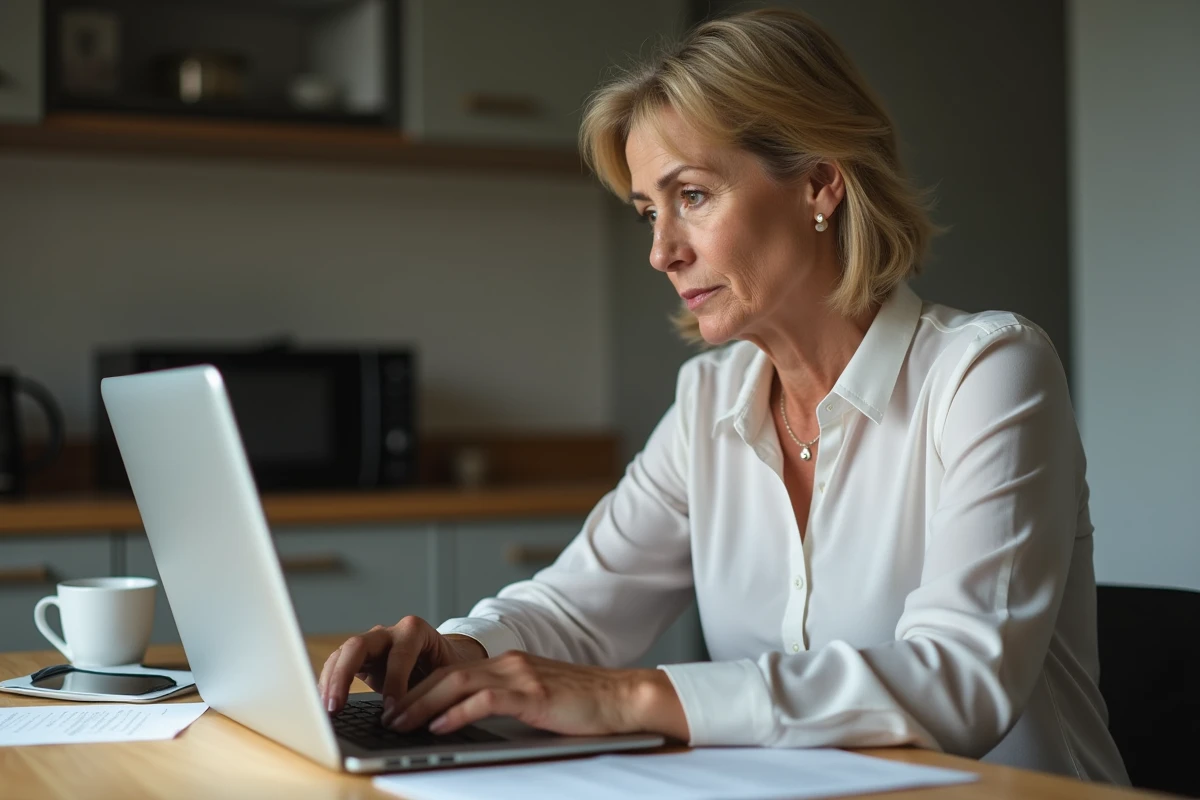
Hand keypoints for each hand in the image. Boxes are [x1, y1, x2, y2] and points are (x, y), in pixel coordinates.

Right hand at [317, 616, 486, 716]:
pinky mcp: (358, 658)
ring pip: (342, 655)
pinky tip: (325, 704)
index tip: (392, 710)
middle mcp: (388, 632)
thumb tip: (423, 718)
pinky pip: (337, 665)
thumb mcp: (449, 675)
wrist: (439, 658)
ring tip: (327, 710)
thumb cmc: (446, 666)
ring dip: (331, 682)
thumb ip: (437, 691)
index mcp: (415, 631)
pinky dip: (328, 684)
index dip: (395, 681)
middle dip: (344, 676)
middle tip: (337, 706)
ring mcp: (369, 643)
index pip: (400, 653)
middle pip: (358, 645)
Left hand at [388, 651, 689, 740]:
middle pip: (448, 675)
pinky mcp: (533, 694)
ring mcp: (521, 676)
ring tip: (402, 723)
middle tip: (388, 717)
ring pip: (459, 684)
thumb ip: (507, 703)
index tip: (398, 707)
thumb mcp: (537, 700)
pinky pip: (486, 701)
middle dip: (412, 696)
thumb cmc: (583, 707)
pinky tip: (440, 726)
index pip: (454, 673)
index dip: (421, 689)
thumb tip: (469, 721)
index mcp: (509, 665)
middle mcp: (510, 664)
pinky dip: (458, 713)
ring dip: (424, 705)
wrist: (622, 699)